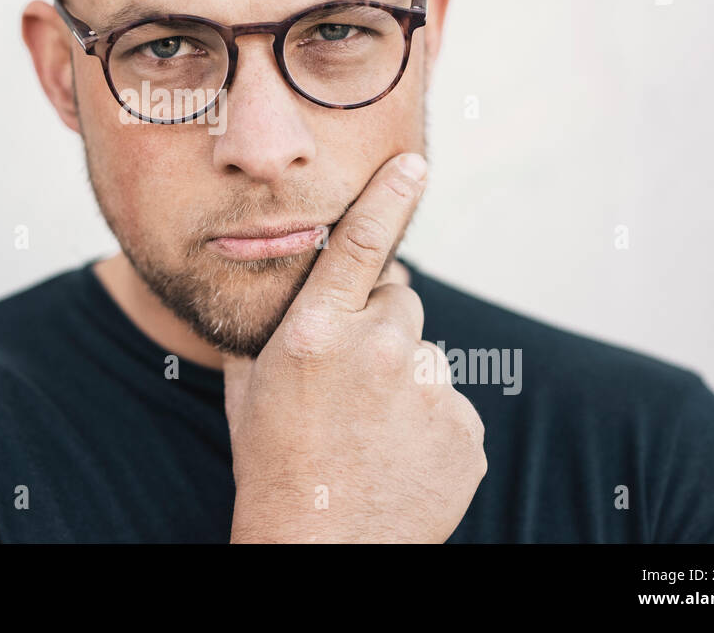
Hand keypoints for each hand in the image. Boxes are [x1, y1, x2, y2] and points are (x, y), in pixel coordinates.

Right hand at [222, 152, 486, 542]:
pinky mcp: (466, 432)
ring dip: (404, 383)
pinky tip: (399, 457)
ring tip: (370, 433)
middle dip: (379, 329)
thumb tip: (266, 281)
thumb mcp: (248, 388)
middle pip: (398, 303)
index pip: (360, 244)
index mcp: (316, 333)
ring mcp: (429, 392)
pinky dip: (430, 426)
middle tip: (350, 383)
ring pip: (425, 359)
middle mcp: (377, 351)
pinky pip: (451, 408)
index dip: (388, 196)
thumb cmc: (272, 465)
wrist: (318, 552)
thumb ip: (266, 327)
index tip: (414, 162)